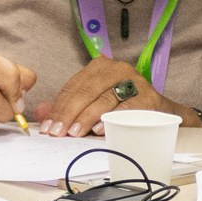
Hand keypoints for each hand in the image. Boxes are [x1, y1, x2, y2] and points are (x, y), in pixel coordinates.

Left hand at [36, 57, 189, 135]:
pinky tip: (99, 130)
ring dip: (87, 118)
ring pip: (104, 99)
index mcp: (100, 67)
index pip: (73, 86)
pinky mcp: (148, 96)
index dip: (58, 108)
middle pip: (86, 91)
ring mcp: (134, 81)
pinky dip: (112, 119)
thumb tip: (41, 112)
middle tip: (58, 133)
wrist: (160, 113)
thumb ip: (67, 108)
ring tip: (75, 133)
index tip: (48, 127)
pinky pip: (126, 108)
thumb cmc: (122, 107)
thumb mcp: (92, 105)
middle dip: (69, 114)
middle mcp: (117, 69)